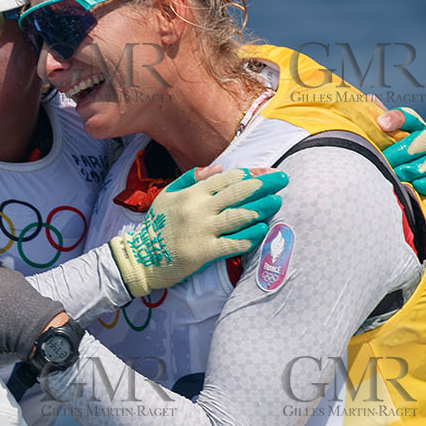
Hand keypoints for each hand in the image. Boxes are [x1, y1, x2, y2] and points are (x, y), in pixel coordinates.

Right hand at [108, 166, 286, 297]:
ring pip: (239, 215)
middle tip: (283, 180)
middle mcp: (198, 209)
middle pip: (238, 193)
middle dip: (264, 184)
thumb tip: (219, 168)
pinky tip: (263, 230)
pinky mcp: (205, 252)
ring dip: (261, 208)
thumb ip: (192, 179)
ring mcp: (202, 231)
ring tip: (278, 202)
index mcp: (191, 193)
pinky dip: (250, 236)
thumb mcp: (168, 195)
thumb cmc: (157, 226)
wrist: (142, 257)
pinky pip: (233, 243)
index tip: (267, 171)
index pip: (227, 178)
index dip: (250, 173)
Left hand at [376, 106, 425, 200]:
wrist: (410, 196)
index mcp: (416, 130)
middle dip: (404, 151)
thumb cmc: (393, 168)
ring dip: (415, 170)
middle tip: (387, 161)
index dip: (398, 118)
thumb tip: (371, 100)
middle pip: (425, 138)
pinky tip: (417, 187)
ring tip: (399, 176)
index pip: (410, 118)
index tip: (381, 124)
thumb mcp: (382, 148)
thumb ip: (376, 128)